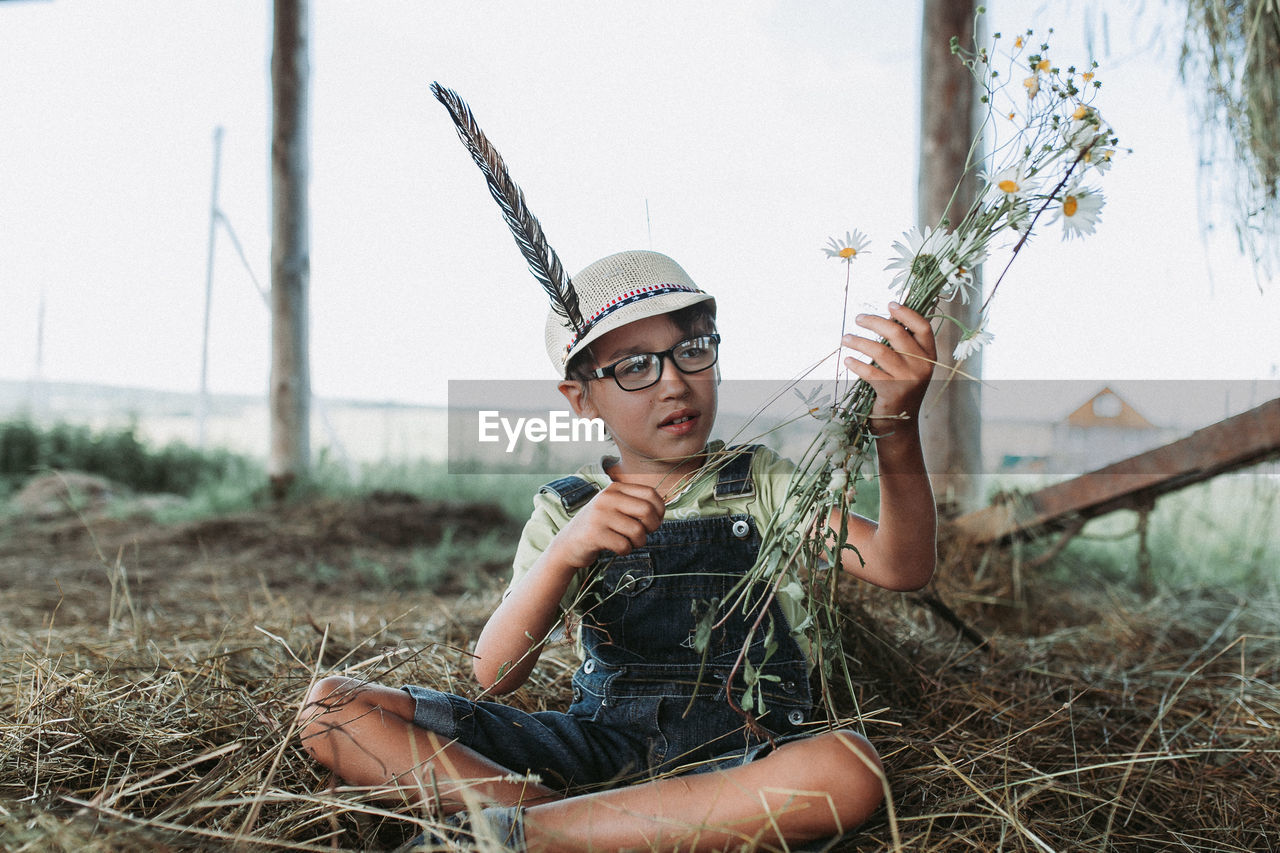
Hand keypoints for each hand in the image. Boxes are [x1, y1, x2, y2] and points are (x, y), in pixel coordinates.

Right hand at [547, 482, 664, 568]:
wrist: (568, 544)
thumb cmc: (599, 527)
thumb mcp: (614, 508)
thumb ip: (634, 504)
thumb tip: (661, 510)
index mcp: (615, 489)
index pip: (650, 493)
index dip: (660, 510)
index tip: (654, 521)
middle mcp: (607, 498)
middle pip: (647, 510)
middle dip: (652, 527)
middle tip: (644, 534)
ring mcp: (600, 515)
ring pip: (637, 531)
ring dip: (638, 542)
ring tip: (629, 543)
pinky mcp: (595, 534)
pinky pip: (624, 545)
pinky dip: (625, 551)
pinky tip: (616, 549)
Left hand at [841, 302, 936, 432]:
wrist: (900, 424)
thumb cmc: (902, 388)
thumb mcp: (911, 366)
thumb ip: (905, 345)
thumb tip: (885, 317)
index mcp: (929, 356)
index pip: (923, 327)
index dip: (906, 313)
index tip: (889, 304)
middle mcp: (922, 366)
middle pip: (897, 333)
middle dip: (875, 322)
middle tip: (858, 318)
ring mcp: (908, 380)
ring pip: (880, 351)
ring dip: (859, 341)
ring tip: (845, 338)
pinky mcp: (892, 392)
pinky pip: (870, 372)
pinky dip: (856, 364)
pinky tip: (848, 360)